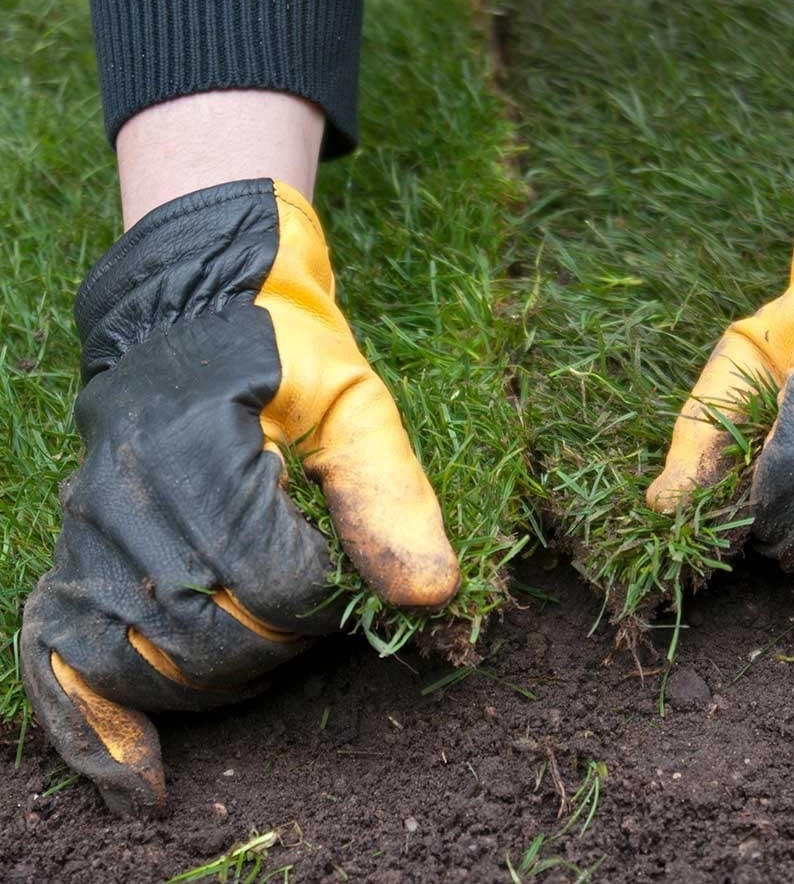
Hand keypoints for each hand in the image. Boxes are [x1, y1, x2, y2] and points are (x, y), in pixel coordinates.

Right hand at [20, 179, 459, 812]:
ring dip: (221, 680)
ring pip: (149, 662)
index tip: (345, 575)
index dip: (330, 600)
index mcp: (202, 451)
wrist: (197, 314)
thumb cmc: (285, 352)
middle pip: (213, 637)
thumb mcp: (356, 402)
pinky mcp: (76, 553)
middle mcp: (129, 497)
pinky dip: (97, 730)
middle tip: (311, 605)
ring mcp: (91, 530)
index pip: (278, 586)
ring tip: (262, 647)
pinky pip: (63, 660)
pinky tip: (138, 778)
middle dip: (283, 643)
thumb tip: (431, 596)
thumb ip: (390, 493)